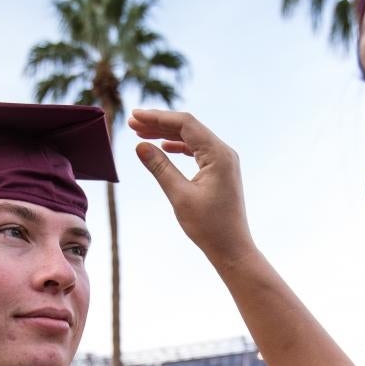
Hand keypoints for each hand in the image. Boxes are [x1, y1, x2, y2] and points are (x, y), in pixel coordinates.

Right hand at [129, 109, 256, 266]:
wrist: (232, 249)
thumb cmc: (208, 226)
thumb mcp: (179, 195)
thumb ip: (159, 167)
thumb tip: (140, 146)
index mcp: (218, 154)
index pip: (185, 124)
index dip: (158, 117)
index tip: (134, 116)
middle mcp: (224, 152)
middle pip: (188, 127)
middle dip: (159, 124)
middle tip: (132, 123)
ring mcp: (224, 161)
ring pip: (192, 138)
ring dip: (167, 134)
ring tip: (142, 134)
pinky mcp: (221, 171)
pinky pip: (198, 151)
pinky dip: (179, 147)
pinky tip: (164, 147)